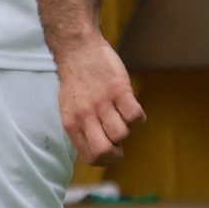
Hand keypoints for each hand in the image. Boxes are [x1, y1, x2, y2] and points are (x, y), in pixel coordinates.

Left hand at [57, 33, 144, 164]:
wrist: (77, 48)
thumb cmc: (77, 80)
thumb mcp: (70, 108)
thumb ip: (82, 128)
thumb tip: (98, 148)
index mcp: (72, 124)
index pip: (90, 156)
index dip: (105, 159)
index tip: (110, 149)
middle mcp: (85, 116)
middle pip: (104, 151)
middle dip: (117, 152)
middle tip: (119, 140)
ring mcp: (101, 103)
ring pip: (121, 134)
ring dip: (127, 130)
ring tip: (122, 117)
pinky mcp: (118, 89)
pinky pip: (134, 115)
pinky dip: (138, 117)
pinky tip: (131, 107)